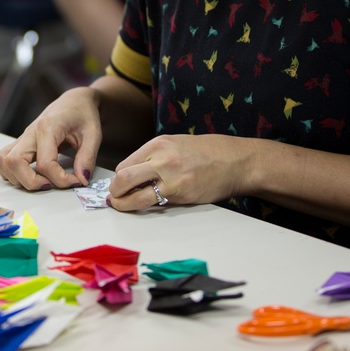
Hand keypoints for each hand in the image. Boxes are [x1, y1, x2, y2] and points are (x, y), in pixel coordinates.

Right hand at [0, 86, 102, 190]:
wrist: (74, 101)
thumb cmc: (83, 114)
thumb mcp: (93, 134)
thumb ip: (87, 157)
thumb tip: (82, 180)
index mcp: (48, 127)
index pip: (45, 164)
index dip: (60, 179)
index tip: (76, 181)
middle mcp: (30, 132)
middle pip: (13, 162)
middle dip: (30, 182)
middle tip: (50, 185)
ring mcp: (22, 137)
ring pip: (2, 161)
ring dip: (17, 178)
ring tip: (40, 181)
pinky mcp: (20, 142)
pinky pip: (3, 159)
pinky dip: (11, 172)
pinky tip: (30, 175)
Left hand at [108, 134, 260, 210]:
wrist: (235, 161)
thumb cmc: (205, 152)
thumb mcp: (174, 144)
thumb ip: (152, 157)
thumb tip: (130, 174)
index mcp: (157, 145)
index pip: (124, 165)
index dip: (117, 179)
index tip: (116, 186)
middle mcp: (161, 159)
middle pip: (122, 179)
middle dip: (114, 193)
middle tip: (114, 199)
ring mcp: (172, 178)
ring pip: (135, 196)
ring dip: (124, 204)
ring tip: (123, 205)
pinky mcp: (182, 194)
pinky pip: (156, 203)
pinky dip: (147, 206)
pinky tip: (148, 205)